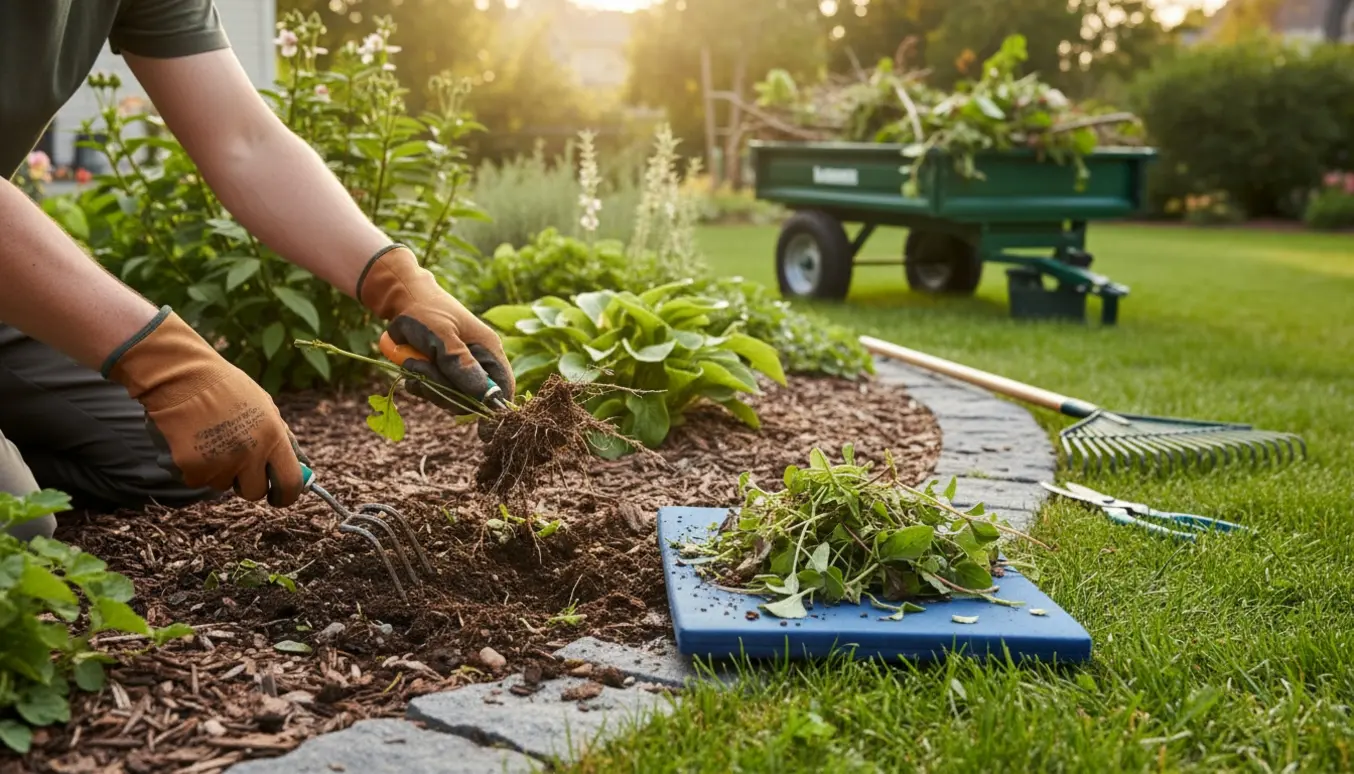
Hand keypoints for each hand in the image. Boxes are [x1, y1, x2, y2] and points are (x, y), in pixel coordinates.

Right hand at [104, 308, 307, 506]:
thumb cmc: (225, 387)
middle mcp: (250, 454)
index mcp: (273, 437)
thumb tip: (302, 465)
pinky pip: (198, 480)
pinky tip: (191, 440)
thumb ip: (282, 438)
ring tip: (209, 437)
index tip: (278, 496)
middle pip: (255, 491)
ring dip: (218, 469)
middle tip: (236, 460)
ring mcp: (220, 463)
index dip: (286, 495)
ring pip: (223, 484)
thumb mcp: (265, 407)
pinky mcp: (192, 469)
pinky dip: (194, 467)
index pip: (291, 483)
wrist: (181, 375)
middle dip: (247, 482)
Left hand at [357, 245, 514, 412]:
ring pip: (449, 398)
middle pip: (472, 398)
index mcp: (488, 351)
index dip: (495, 409)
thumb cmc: (425, 311)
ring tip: (412, 361)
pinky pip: (434, 393)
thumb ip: (460, 364)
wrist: (402, 299)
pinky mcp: (441, 373)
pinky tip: (409, 367)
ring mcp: (459, 369)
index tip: (483, 430)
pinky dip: (419, 384)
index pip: (503, 388)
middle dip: (444, 390)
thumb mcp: (441, 335)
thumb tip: (482, 395)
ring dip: (427, 384)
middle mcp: (478, 363)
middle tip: (422, 367)